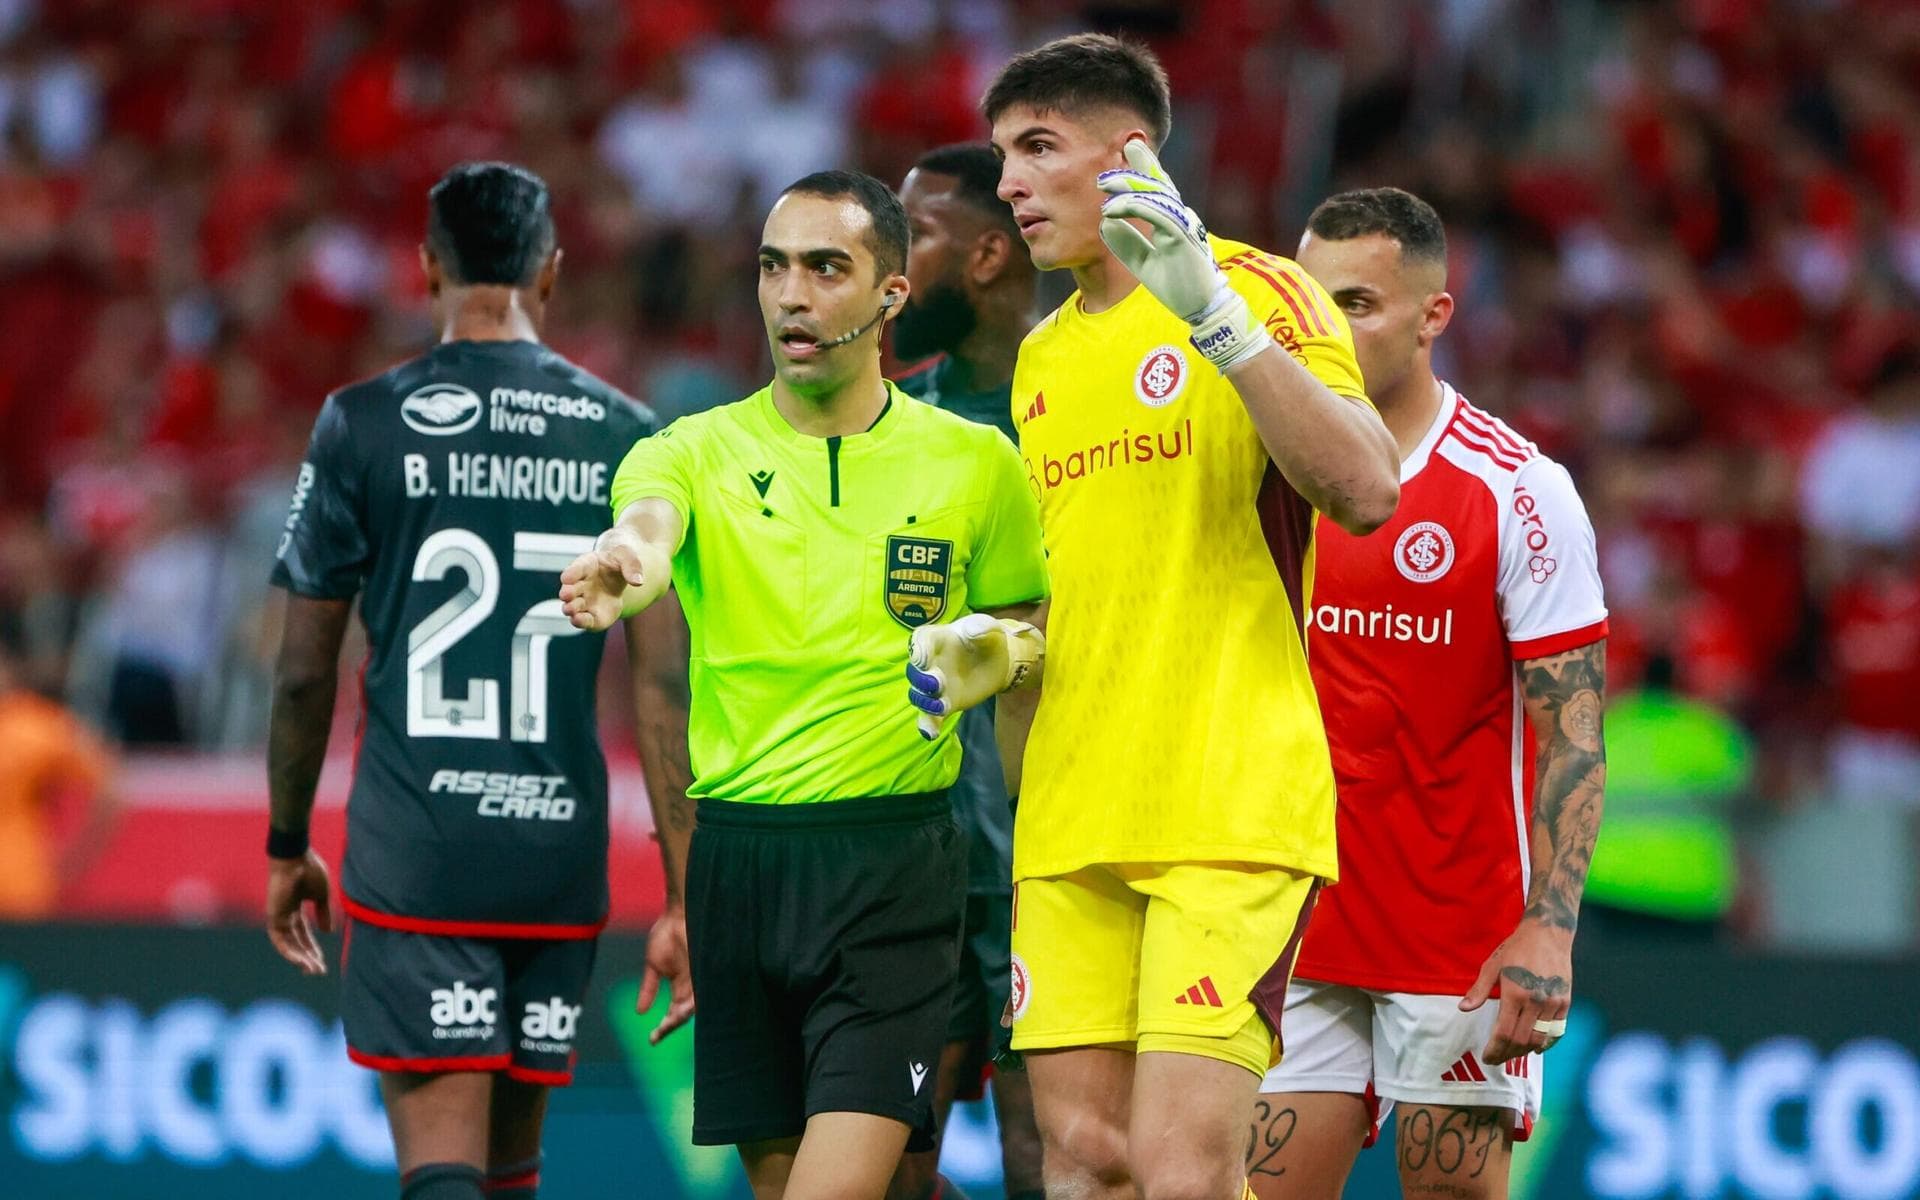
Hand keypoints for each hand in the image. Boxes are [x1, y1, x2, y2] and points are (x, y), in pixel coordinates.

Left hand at [266, 850, 333, 975]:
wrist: (297, 858)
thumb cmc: (310, 870)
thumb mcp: (322, 896)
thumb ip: (323, 913)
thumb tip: (328, 932)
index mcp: (296, 908)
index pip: (304, 934)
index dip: (313, 948)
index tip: (322, 961)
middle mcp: (285, 915)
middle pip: (296, 942)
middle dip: (308, 957)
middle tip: (319, 971)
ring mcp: (278, 916)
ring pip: (288, 944)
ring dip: (300, 958)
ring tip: (312, 970)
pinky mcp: (273, 917)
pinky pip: (280, 940)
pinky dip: (289, 951)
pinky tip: (300, 961)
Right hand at [560, 534, 659, 630]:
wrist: (619, 574)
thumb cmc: (619, 561)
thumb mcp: (627, 556)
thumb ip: (631, 566)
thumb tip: (638, 581)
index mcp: (587, 565)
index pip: (577, 568)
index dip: (571, 572)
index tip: (566, 578)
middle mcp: (580, 584)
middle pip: (570, 589)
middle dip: (567, 592)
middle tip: (566, 595)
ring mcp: (583, 600)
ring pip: (572, 606)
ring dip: (570, 609)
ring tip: (570, 610)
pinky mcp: (592, 615)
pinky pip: (584, 620)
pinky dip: (581, 621)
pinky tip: (580, 620)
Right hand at [637, 907, 695, 1043]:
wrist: (679, 912)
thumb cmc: (667, 933)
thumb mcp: (653, 964)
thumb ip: (648, 987)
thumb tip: (639, 1012)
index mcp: (681, 987)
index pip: (674, 1014)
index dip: (664, 1027)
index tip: (651, 1039)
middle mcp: (693, 987)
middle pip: (685, 1014)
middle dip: (672, 1026)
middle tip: (659, 1032)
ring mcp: (702, 978)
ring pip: (696, 1006)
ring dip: (682, 1015)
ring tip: (670, 1021)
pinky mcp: (709, 968)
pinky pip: (706, 989)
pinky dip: (696, 1000)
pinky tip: (686, 1009)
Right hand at [906, 613, 1042, 739]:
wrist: (997, 661)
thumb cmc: (988, 638)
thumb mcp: (989, 627)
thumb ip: (982, 627)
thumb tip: (973, 633)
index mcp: (936, 639)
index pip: (919, 641)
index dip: (918, 650)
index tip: (923, 659)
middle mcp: (929, 663)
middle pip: (914, 672)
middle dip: (922, 679)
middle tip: (938, 683)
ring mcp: (934, 685)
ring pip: (918, 696)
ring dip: (925, 702)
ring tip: (942, 706)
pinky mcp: (943, 703)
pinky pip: (929, 717)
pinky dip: (927, 726)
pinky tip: (931, 734)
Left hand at [1096, 140, 1268, 370]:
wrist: (1200, 309)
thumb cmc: (1177, 287)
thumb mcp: (1144, 263)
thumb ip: (1127, 244)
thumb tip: (1106, 223)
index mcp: (1173, 222)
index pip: (1159, 189)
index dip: (1147, 166)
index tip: (1131, 146)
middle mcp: (1181, 218)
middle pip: (1159, 185)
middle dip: (1136, 169)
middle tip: (1110, 166)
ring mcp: (1184, 225)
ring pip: (1157, 196)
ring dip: (1129, 188)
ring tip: (1105, 188)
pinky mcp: (1183, 237)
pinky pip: (1158, 214)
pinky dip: (1135, 207)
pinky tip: (1113, 209)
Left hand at [1459, 917, 1572, 1063]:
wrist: (1548, 933)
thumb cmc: (1517, 948)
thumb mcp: (1492, 965)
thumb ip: (1479, 990)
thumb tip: (1463, 1008)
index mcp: (1515, 993)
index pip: (1504, 1033)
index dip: (1494, 1050)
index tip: (1487, 1057)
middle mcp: (1536, 1002)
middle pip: (1521, 1041)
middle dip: (1506, 1054)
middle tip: (1496, 1059)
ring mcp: (1553, 1003)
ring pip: (1539, 1039)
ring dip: (1524, 1052)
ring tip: (1511, 1054)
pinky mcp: (1565, 1002)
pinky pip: (1556, 1032)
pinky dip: (1546, 1044)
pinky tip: (1535, 1048)